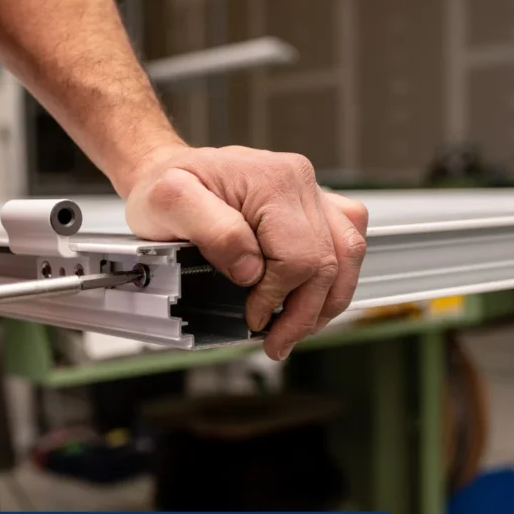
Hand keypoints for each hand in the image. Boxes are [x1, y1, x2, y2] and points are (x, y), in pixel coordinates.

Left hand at [123, 145, 368, 360]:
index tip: (253, 318)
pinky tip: (312, 296)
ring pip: (348, 254)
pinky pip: (346, 240)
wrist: (164, 170)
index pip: (299, 258)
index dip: (277, 298)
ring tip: (298, 328)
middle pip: (330, 262)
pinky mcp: (310, 205)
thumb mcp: (170, 204)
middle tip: (278, 342)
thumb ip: (214, 233)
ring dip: (327, 300)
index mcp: (272, 182)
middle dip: (305, 313)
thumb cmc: (164, 186)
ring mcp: (309, 192)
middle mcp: (299, 182)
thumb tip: (251, 270)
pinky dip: (336, 276)